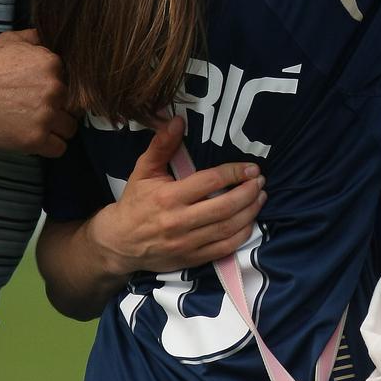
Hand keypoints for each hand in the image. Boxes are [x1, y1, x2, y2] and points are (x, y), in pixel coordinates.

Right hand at [0, 29, 76, 156]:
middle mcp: (55, 89)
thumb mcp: (11, 41)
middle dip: (59, 108)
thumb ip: (36, 39)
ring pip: (70, 128)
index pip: (72, 81)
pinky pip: (59, 148)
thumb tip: (50, 39)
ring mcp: (46, 115)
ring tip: (37, 126)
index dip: (59, 88)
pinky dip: (50, 146)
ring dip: (57, 129)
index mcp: (53, 64)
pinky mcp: (35, 139)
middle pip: (73, 105)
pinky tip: (35, 139)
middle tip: (37, 110)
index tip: (42, 93)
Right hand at [87, 116, 266, 275]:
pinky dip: (241, 235)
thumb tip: (178, 120)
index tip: (251, 167)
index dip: (234, 173)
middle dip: (248, 192)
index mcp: (168, 197)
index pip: (209, 182)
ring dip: (250, 212)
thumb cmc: (135, 202)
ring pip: (227, 228)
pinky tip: (250, 221)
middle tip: (260, 181)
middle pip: (224, 207)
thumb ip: (162, 145)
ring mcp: (186, 243)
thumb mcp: (143, 170)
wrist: (119, 243)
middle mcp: (179, 221)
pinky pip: (224, 249)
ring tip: (260, 197)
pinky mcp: (191, 260)